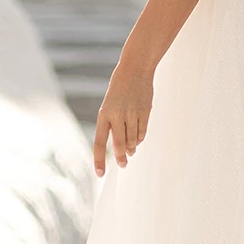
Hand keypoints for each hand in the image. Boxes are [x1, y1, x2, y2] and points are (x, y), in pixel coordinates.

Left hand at [93, 57, 153, 176]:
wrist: (135, 69)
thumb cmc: (120, 90)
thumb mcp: (110, 106)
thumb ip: (114, 126)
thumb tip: (126, 149)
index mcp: (103, 114)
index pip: (99, 143)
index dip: (99, 160)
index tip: (100, 174)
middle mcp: (117, 115)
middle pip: (119, 145)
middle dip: (121, 158)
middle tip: (123, 164)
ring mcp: (132, 113)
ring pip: (132, 140)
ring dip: (131, 147)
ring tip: (130, 148)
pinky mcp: (145, 111)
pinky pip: (142, 132)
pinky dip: (140, 138)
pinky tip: (137, 138)